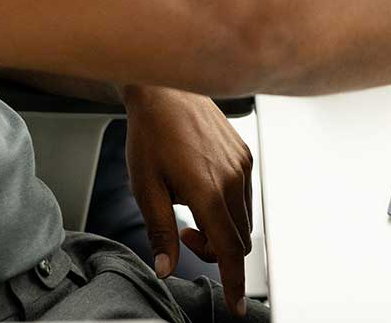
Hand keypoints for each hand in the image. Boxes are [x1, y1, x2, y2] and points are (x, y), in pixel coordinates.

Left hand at [122, 85, 253, 315]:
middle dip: (216, 252)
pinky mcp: (245, 153)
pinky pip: (245, 195)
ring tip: (188, 209)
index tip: (237, 306)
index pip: (229, 250)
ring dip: (222, 229)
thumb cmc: (151, 134)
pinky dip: (228, 207)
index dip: (233, 282)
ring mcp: (242, 165)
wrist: (165, 89)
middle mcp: (232, 179)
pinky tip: (201, 189)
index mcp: (207, 191)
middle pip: (238, 240)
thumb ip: (161, 232)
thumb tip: (167, 268)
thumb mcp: (145, 188)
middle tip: (183, 237)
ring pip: (243, 219)